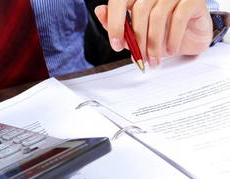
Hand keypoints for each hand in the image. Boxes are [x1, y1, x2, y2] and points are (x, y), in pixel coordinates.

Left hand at [94, 0, 212, 67]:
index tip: (116, 45)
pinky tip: (170, 50)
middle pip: (139, 11)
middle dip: (138, 40)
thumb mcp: (136, 33)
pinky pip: (178, 18)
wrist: (192, 37)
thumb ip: (117, 25)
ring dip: (154, 44)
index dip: (115, 22)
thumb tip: (100, 11)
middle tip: (139, 58)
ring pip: (157, 16)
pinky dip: (172, 38)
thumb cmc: (162, 33)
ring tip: (154, 60)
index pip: (120, 0)